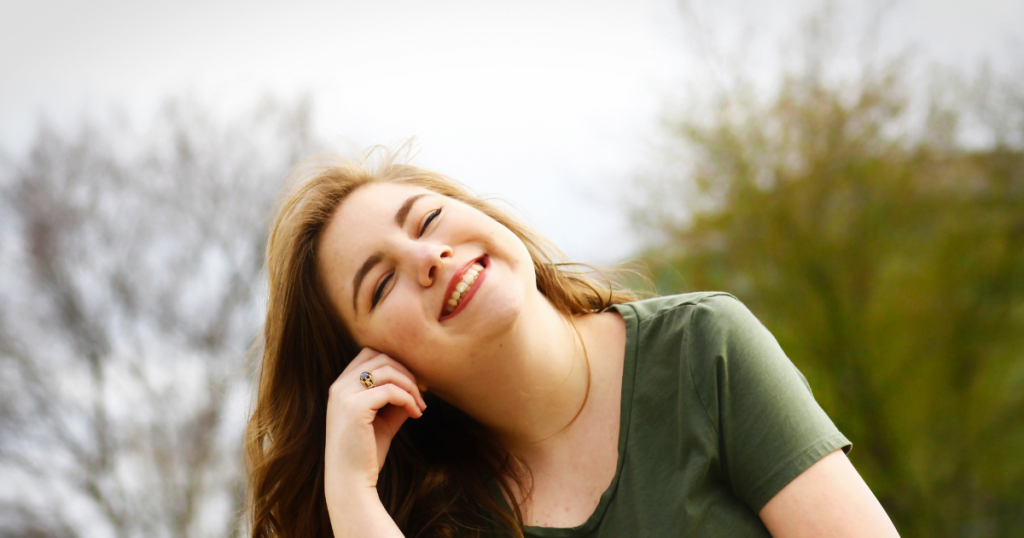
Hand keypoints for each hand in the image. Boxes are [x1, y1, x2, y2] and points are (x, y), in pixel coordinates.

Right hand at [324, 348, 426, 503]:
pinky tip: (416, 414)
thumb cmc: (366, 454)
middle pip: (381, 357)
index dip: (397, 364)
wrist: (350, 483)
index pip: (370, 354)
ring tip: (420, 406)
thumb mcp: (384, 420)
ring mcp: (344, 395)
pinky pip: (390, 390)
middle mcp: (339, 386)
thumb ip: (396, 400)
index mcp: (341, 387)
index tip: (415, 384)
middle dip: (407, 372)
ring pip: (387, 370)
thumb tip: (419, 384)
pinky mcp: (354, 408)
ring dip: (411, 385)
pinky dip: (408, 399)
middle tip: (422, 393)